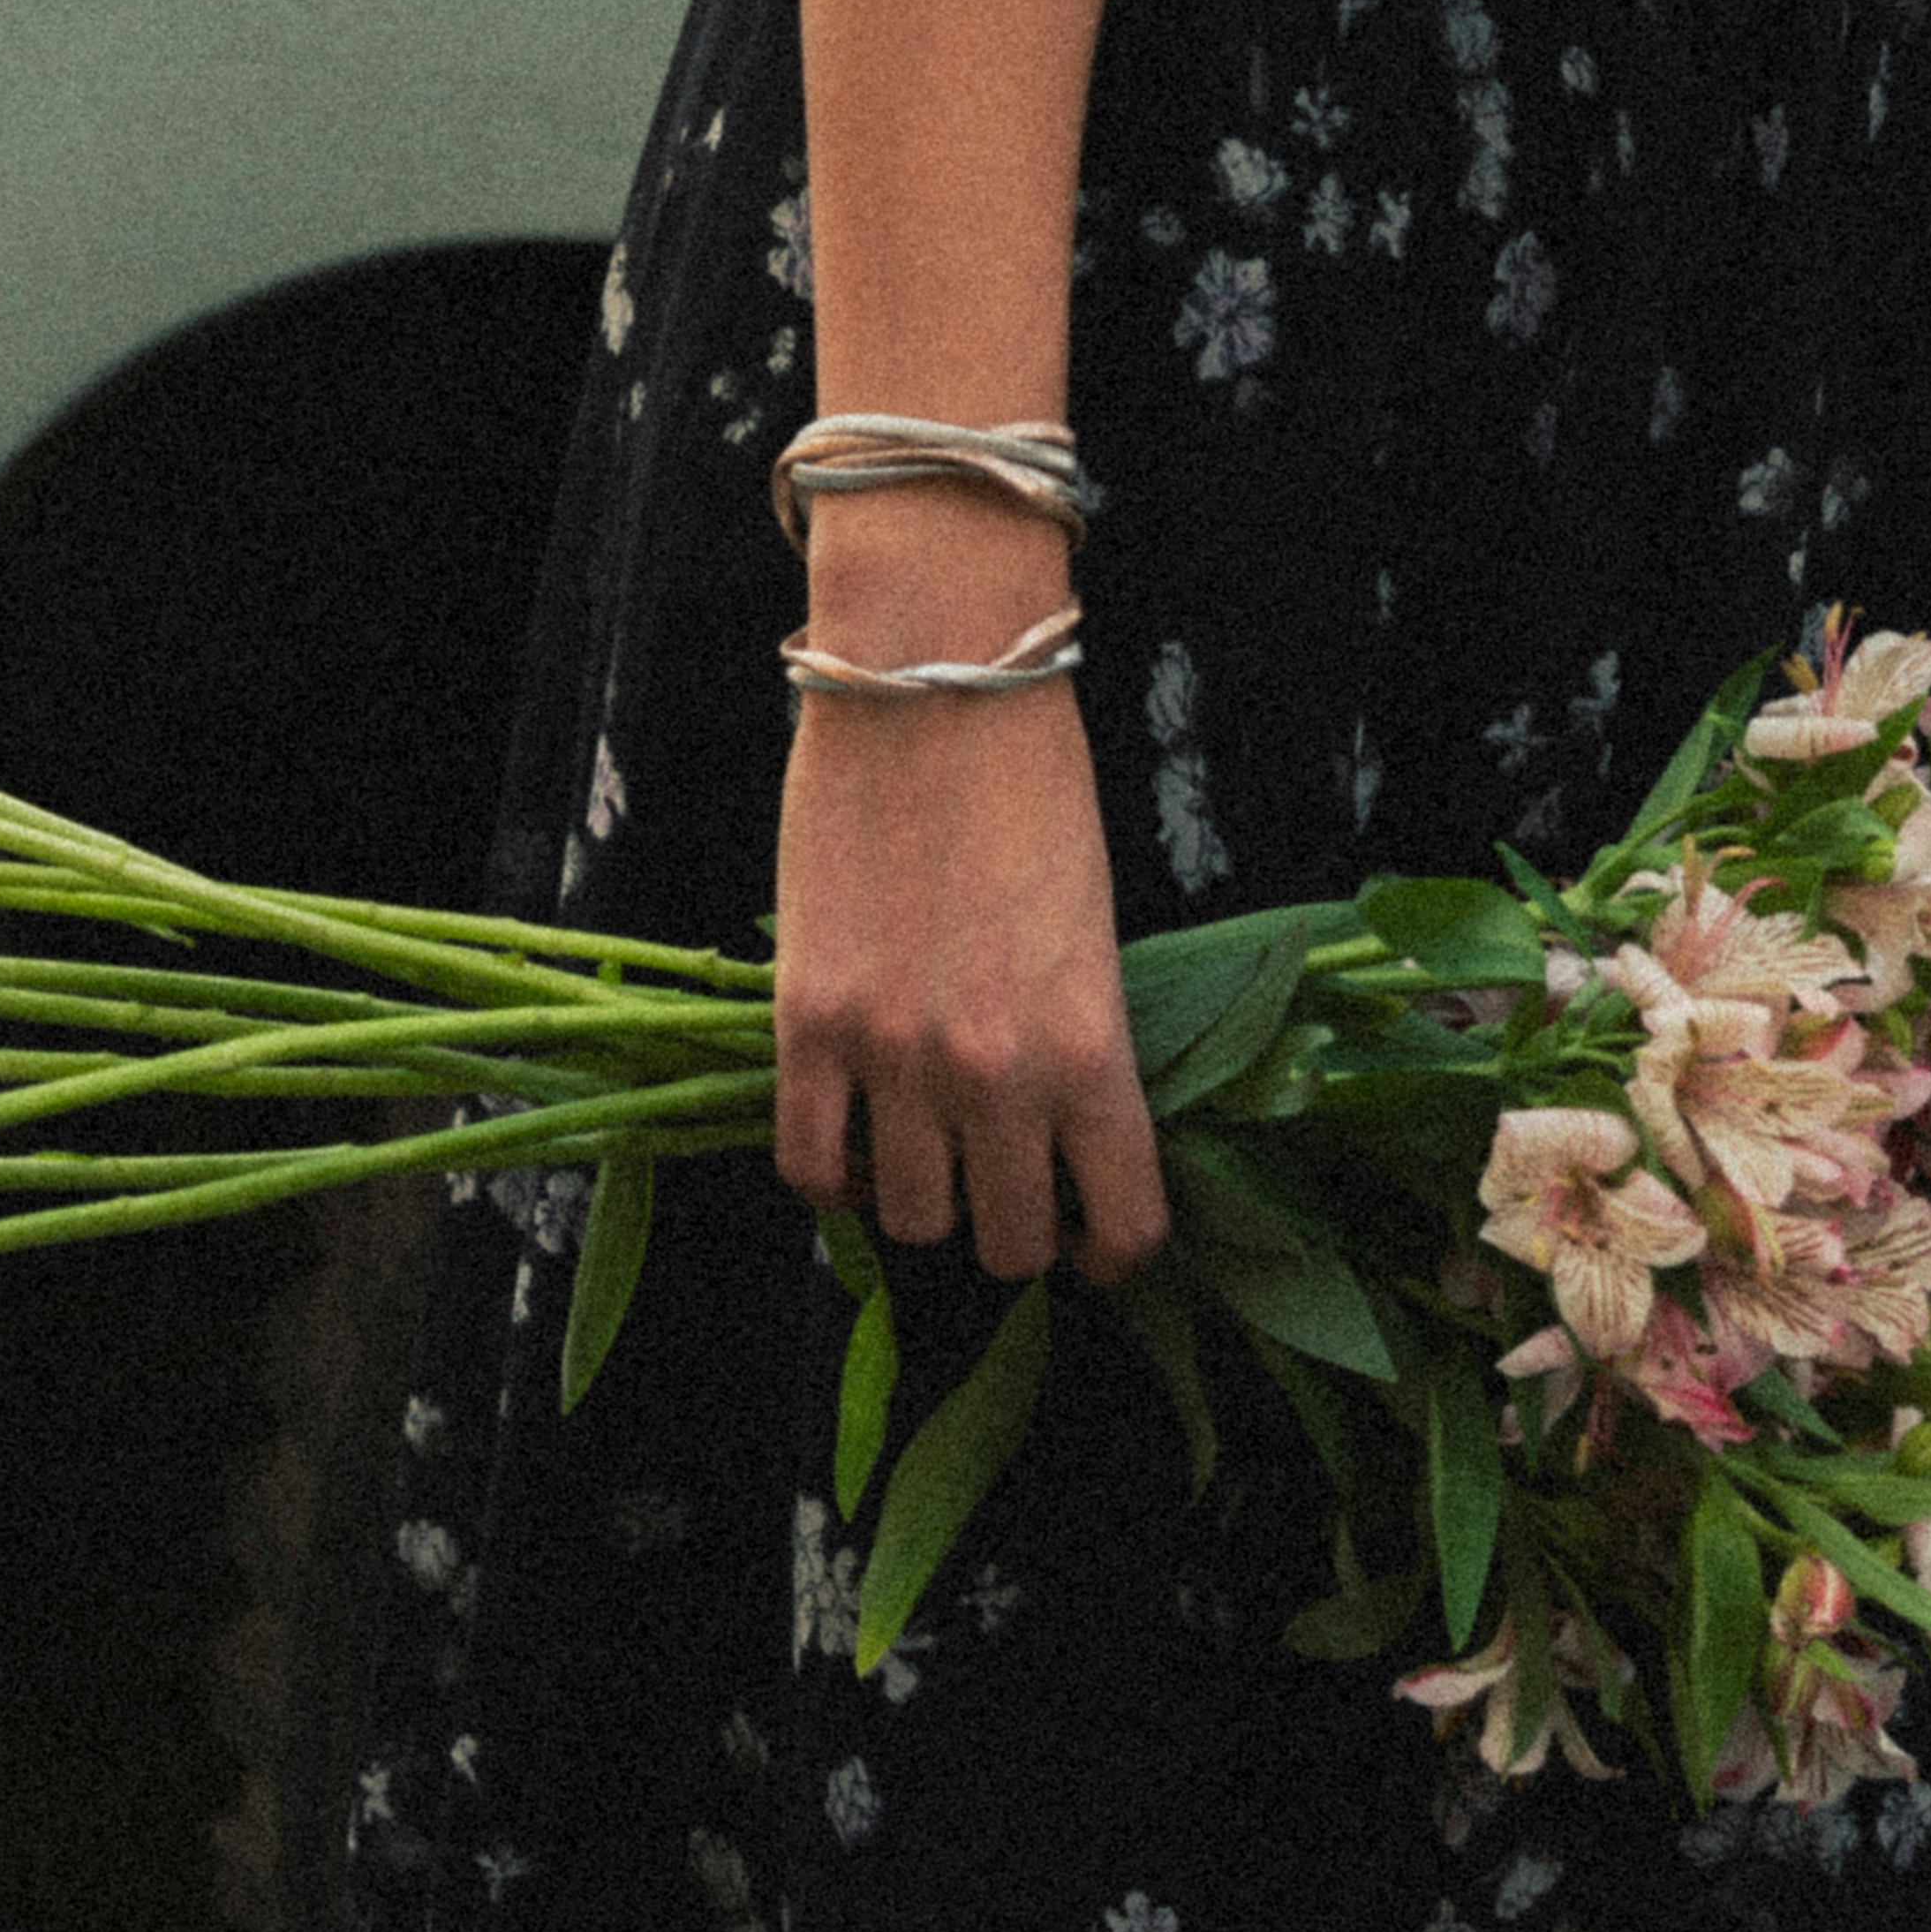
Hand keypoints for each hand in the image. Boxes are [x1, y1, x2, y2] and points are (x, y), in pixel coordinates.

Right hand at [771, 489, 1166, 1281]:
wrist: (934, 682)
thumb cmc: (1036, 786)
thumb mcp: (1095, 929)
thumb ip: (1080, 1045)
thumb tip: (1063, 1138)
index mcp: (1091, 1047)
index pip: (1124, 1222)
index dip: (1114, 1249)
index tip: (1099, 1239)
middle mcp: (995, 1074)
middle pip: (1007, 1246)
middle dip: (1015, 1231)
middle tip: (1007, 1188)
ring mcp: (893, 1056)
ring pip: (911, 1222)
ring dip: (925, 1203)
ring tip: (927, 1152)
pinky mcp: (807, 1025)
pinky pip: (810, 1167)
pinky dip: (836, 1176)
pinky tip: (856, 1141)